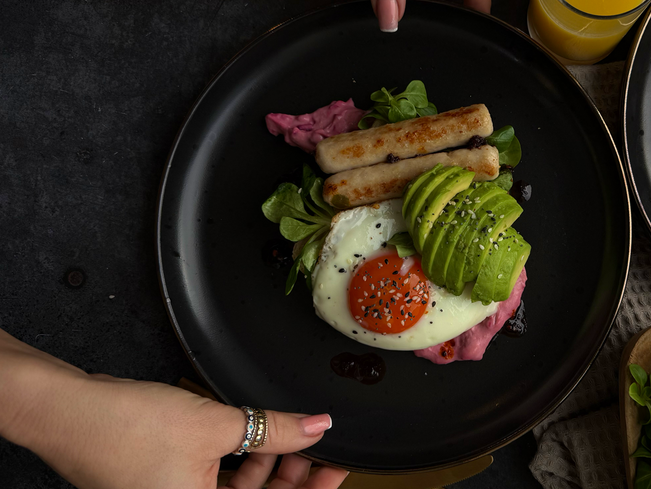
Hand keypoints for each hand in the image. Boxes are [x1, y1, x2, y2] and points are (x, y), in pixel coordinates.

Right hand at [0, 330, 346, 488]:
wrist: (73, 412)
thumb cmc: (126, 429)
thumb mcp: (216, 425)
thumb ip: (275, 430)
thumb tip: (317, 426)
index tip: (335, 468)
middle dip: (293, 474)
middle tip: (318, 447)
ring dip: (270, 462)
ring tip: (294, 434)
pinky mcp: (171, 481)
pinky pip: (219, 477)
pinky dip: (242, 457)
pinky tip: (259, 433)